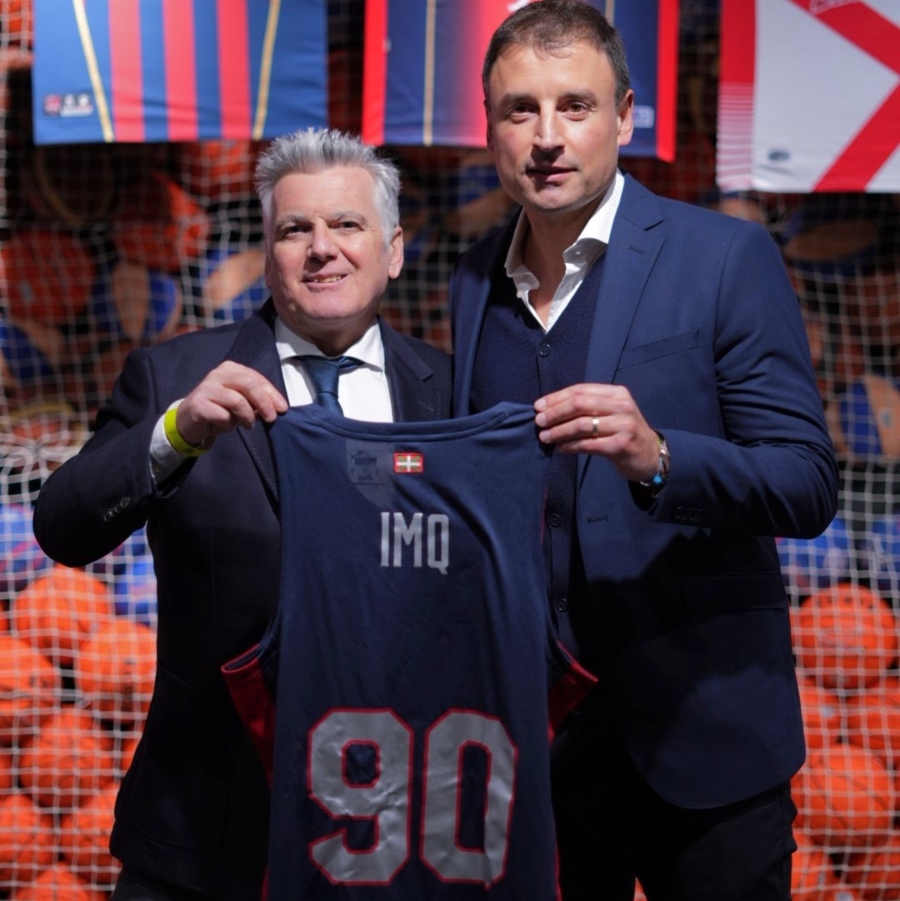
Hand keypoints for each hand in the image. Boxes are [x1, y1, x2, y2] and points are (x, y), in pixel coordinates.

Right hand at [175, 362, 287, 446]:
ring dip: (247, 417)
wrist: (189, 420)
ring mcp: (206, 388)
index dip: (272, 394)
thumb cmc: (219, 409)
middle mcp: (218, 374)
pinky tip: (224, 425)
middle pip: (249, 385)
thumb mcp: (241, 402)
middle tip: (271, 418)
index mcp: (230, 369)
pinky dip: (228, 424)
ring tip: (247, 425)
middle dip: (264, 403)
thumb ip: (256, 401)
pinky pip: (223, 416)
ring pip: (237, 401)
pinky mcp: (198, 404)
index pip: (256, 378)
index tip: (283, 409)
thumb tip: (277, 407)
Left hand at [534, 383, 659, 482]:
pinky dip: (570, 446)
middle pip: (580, 404)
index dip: (557, 397)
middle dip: (555, 413)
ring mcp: (623, 426)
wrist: (650, 454)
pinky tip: (560, 448)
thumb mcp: (612, 411)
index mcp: (617, 393)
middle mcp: (621, 406)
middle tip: (539, 422)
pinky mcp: (620, 446)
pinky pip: (588, 444)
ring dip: (559, 431)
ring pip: (582, 425)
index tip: (538, 406)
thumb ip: (589, 406)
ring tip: (545, 437)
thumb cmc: (624, 431)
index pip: (581, 390)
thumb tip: (551, 408)